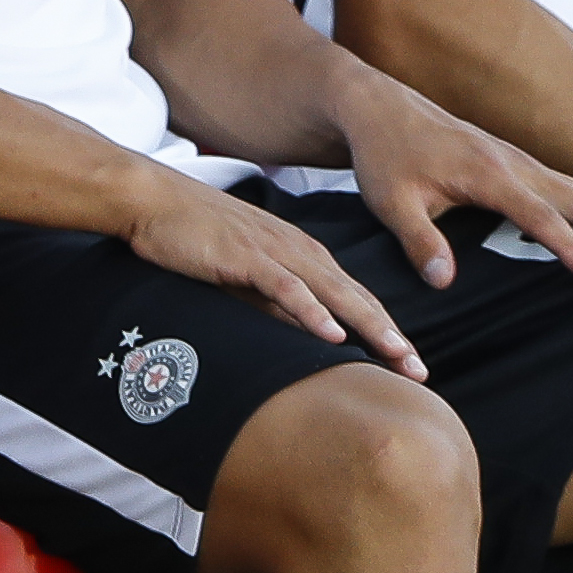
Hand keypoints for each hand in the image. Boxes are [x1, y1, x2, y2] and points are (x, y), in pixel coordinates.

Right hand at [114, 167, 430, 379]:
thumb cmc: (194, 237)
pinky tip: (333, 335)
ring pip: (334, 294)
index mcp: (302, 255)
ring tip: (397, 356)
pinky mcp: (247, 256)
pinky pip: (287, 288)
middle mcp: (299, 252)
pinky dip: (313, 311)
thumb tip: (300, 334)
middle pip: (357, 298)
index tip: (409, 364)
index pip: (354, 298)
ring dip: (369, 326)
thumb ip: (273, 301)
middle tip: (420, 372)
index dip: (385, 331)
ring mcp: (275, 252)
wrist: (153, 200)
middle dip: (392, 336)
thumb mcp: (243, 276)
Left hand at [329, 72, 572, 290]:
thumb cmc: (385, 156)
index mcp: (488, 174)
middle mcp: (516, 164)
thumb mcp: (390, 201)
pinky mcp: (521, 165)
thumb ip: (418, 240)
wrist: (381, 109)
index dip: (570, 248)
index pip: (538, 217)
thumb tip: (444, 281)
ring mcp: (523, 162)